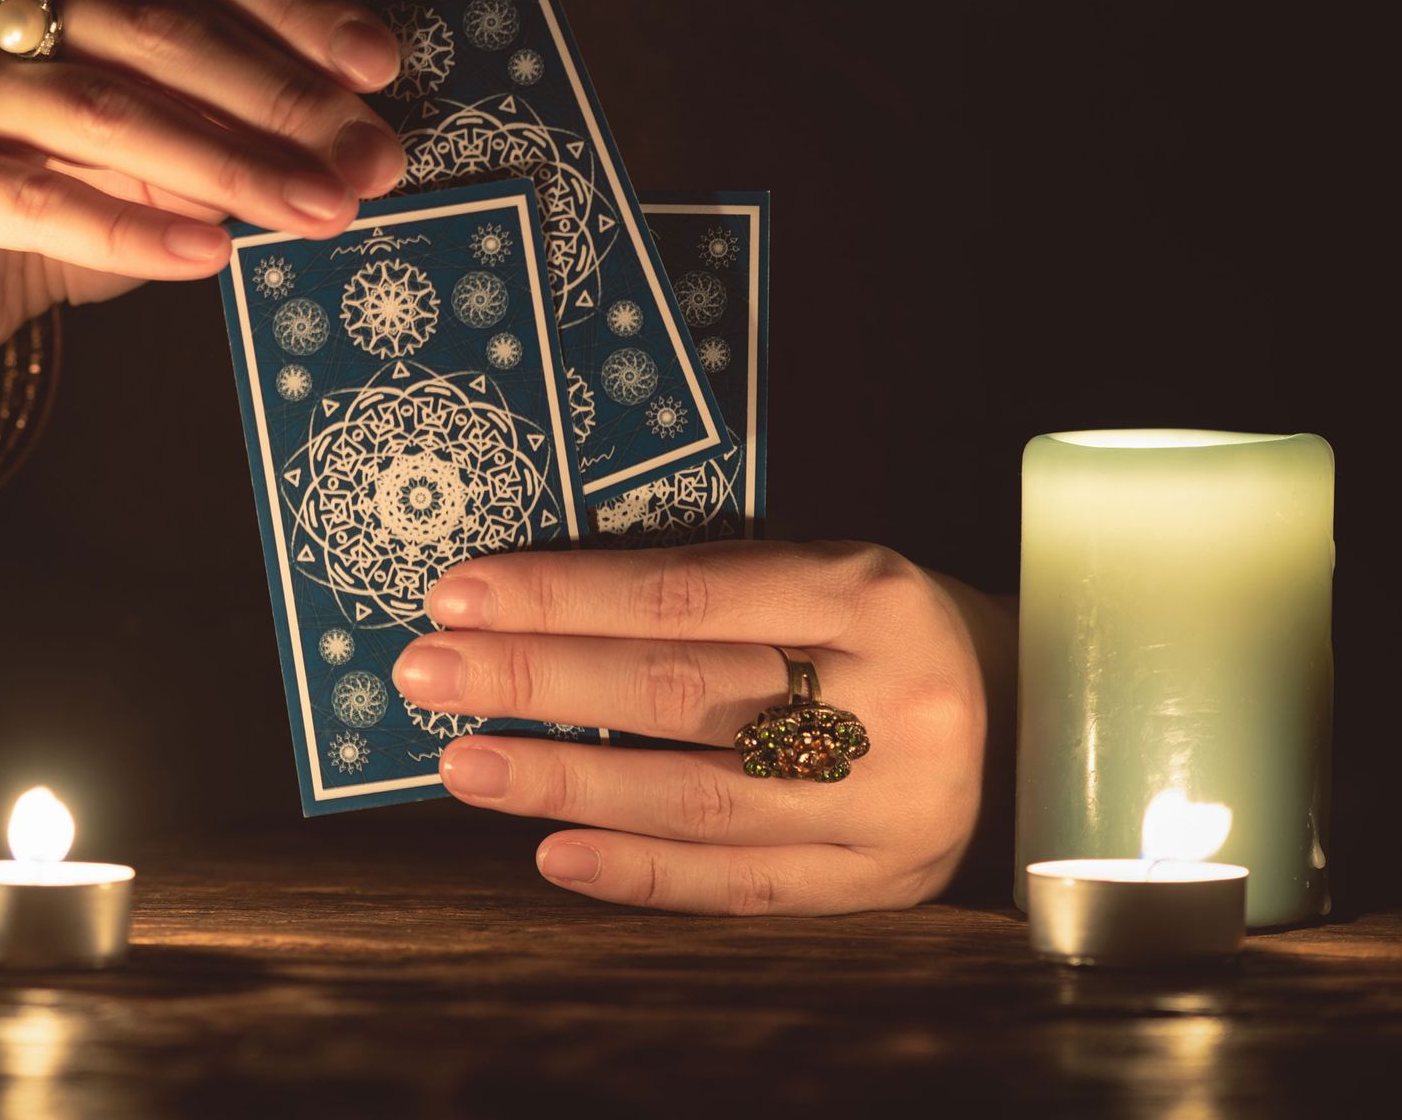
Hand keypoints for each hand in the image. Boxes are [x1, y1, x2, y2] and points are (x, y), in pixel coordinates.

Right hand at [0, 0, 407, 414]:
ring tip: (314, 210)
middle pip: (157, 27)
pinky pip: (35, 197)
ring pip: (106, 111)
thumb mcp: (160, 147)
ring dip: (228, 167)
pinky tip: (205, 254)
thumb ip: (237, 124)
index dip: (292, 3)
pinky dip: (130, 227)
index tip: (377, 65)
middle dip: (280, 100)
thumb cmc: (57, 195)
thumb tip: (361, 143)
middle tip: (367, 162)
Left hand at [392, 541, 1010, 914]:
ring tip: (462, 764)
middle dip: (537, 680)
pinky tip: (552, 851)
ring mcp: (889, 806)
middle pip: (681, 693)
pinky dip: (638, 870)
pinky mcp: (877, 883)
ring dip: (562, 780)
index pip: (687, 595)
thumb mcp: (821, 572)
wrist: (1030, 715)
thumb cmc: (884, 629)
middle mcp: (889, 700)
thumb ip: (705, 586)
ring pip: (696, 798)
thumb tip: (535, 603)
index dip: (565, 595)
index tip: (460, 595)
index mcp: (871, 593)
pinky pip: (738, 885)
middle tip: (426, 674)